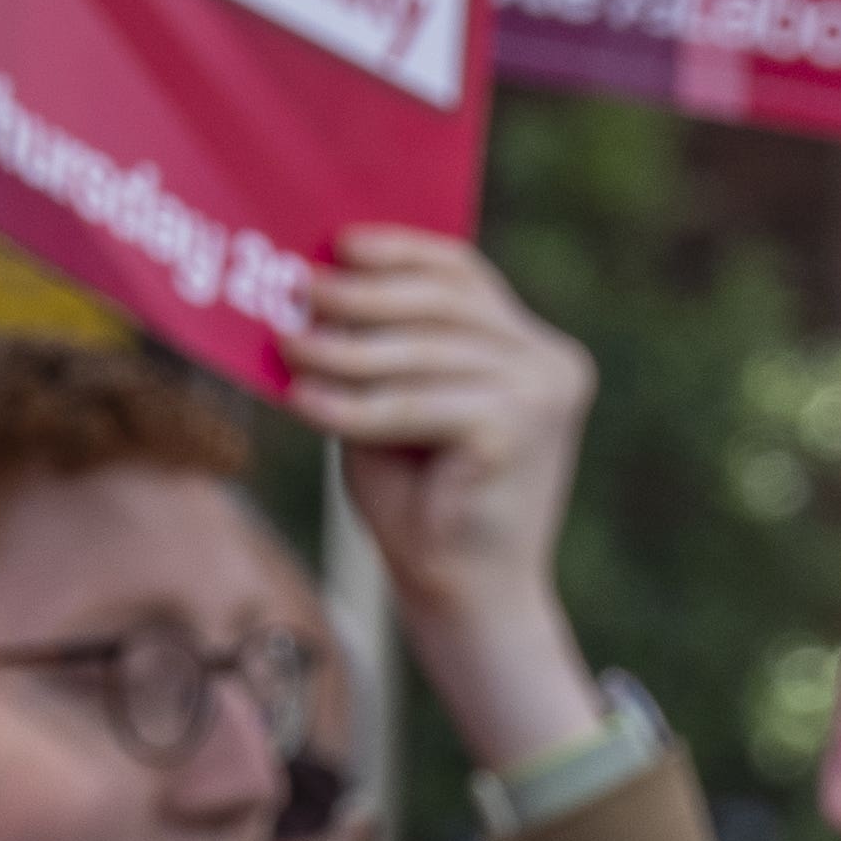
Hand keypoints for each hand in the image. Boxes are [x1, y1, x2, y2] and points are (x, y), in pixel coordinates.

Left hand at [293, 230, 613, 770]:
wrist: (465, 596)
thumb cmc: (423, 501)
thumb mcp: (400, 400)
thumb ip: (383, 346)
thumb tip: (315, 281)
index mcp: (535, 350)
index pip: (465, 276)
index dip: (400, 250)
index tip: (338, 244)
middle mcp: (552, 364)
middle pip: (444, 302)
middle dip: (363, 294)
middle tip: (297, 291)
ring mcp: (543, 396)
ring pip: (423, 352)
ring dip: (345, 349)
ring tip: (288, 346)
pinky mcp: (517, 433)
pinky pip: (414, 404)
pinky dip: (353, 404)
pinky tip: (304, 404)